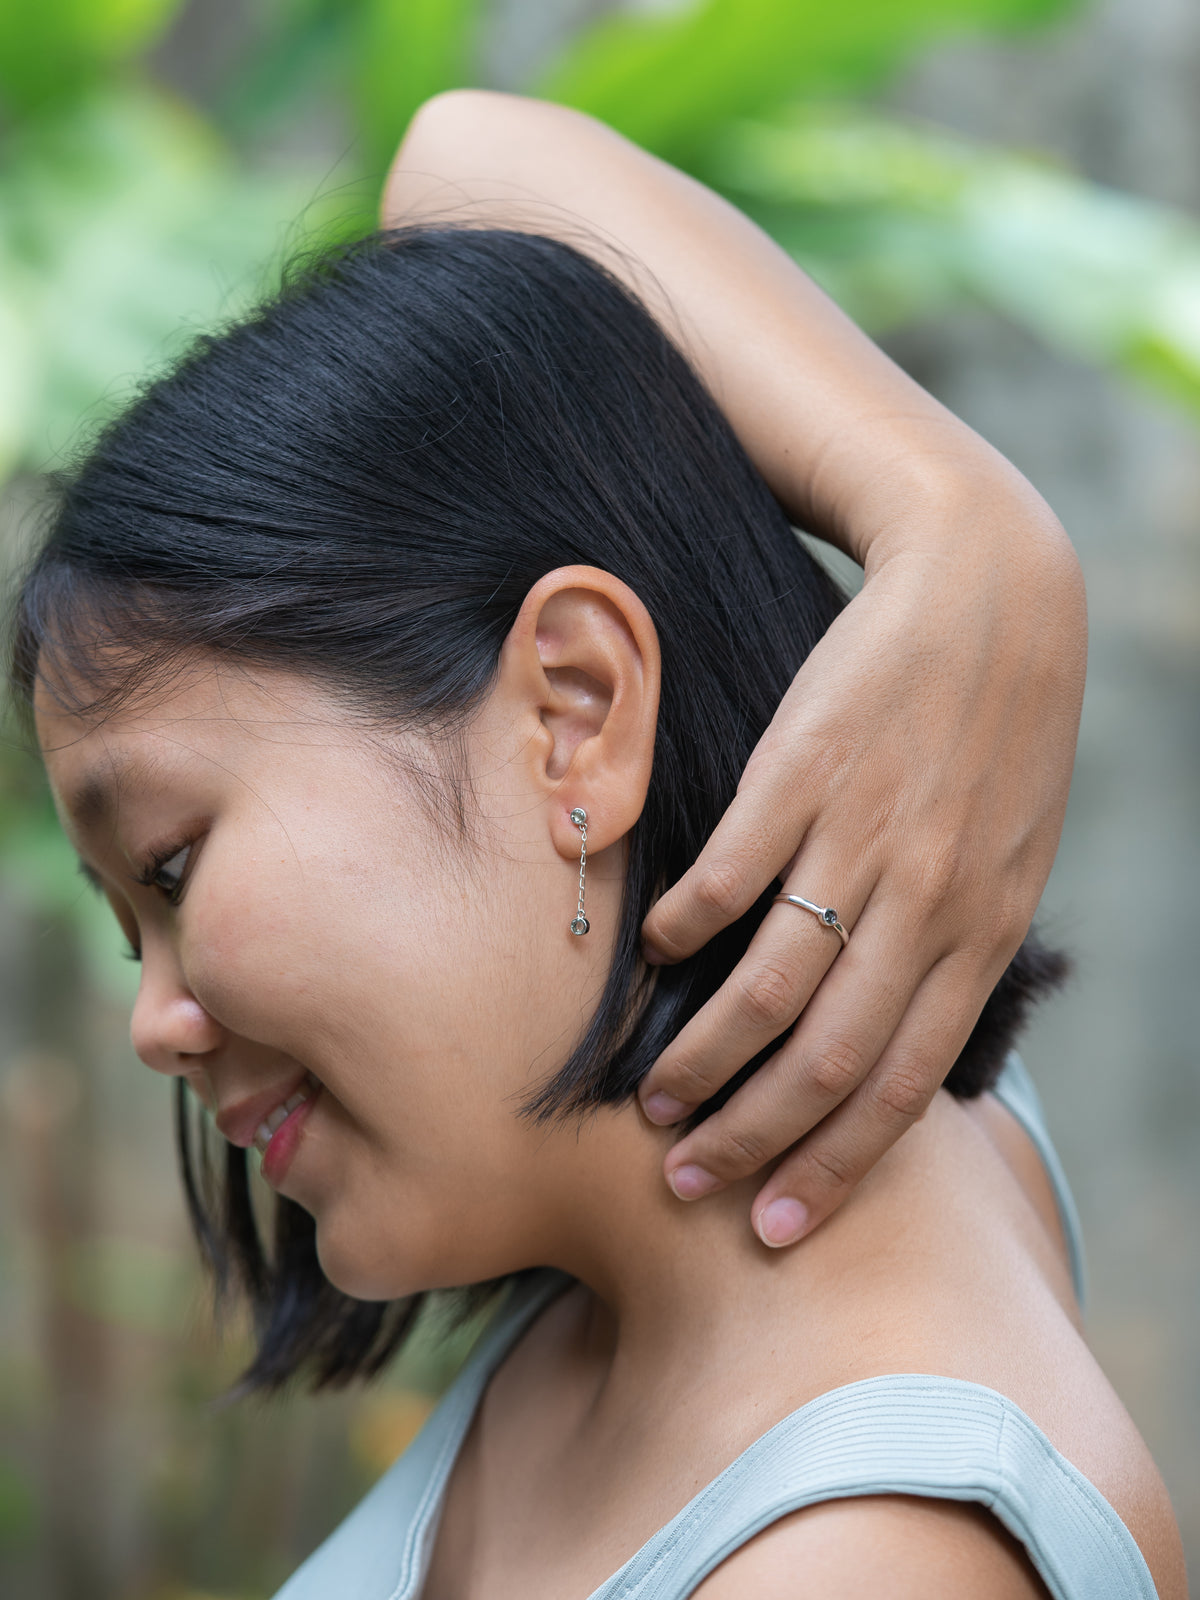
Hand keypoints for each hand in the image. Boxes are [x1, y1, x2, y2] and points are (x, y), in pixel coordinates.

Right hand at [637, 507, 1085, 1246]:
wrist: (985, 585)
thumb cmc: (998, 725)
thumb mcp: (1014, 845)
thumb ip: (961, 936)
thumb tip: (900, 1028)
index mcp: (982, 925)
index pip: (904, 1081)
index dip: (835, 1162)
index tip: (774, 1220)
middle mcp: (927, 898)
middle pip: (831, 1055)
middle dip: (757, 1134)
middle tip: (690, 1177)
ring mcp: (862, 834)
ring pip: (773, 983)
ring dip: (706, 1052)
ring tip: (655, 1092)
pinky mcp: (803, 770)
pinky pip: (731, 876)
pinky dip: (686, 927)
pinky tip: (657, 951)